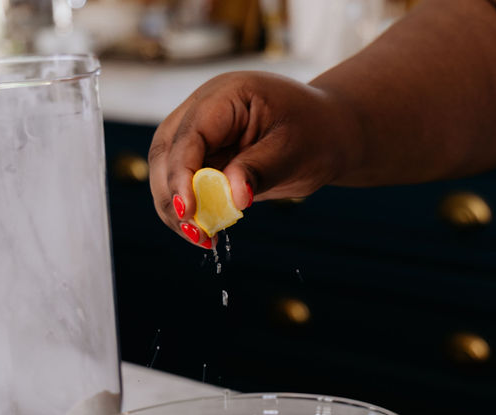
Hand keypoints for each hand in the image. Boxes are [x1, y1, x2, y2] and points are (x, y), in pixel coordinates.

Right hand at [148, 71, 357, 245]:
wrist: (329, 132)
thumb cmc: (317, 134)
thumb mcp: (293, 151)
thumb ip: (259, 171)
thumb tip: (232, 199)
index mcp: (227, 95)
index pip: (190, 134)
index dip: (182, 173)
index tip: (190, 210)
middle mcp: (204, 109)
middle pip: (166, 151)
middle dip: (172, 194)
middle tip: (193, 231)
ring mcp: (202, 133)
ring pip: (167, 169)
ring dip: (176, 207)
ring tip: (202, 239)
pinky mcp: (205, 156)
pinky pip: (186, 183)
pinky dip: (191, 209)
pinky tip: (207, 232)